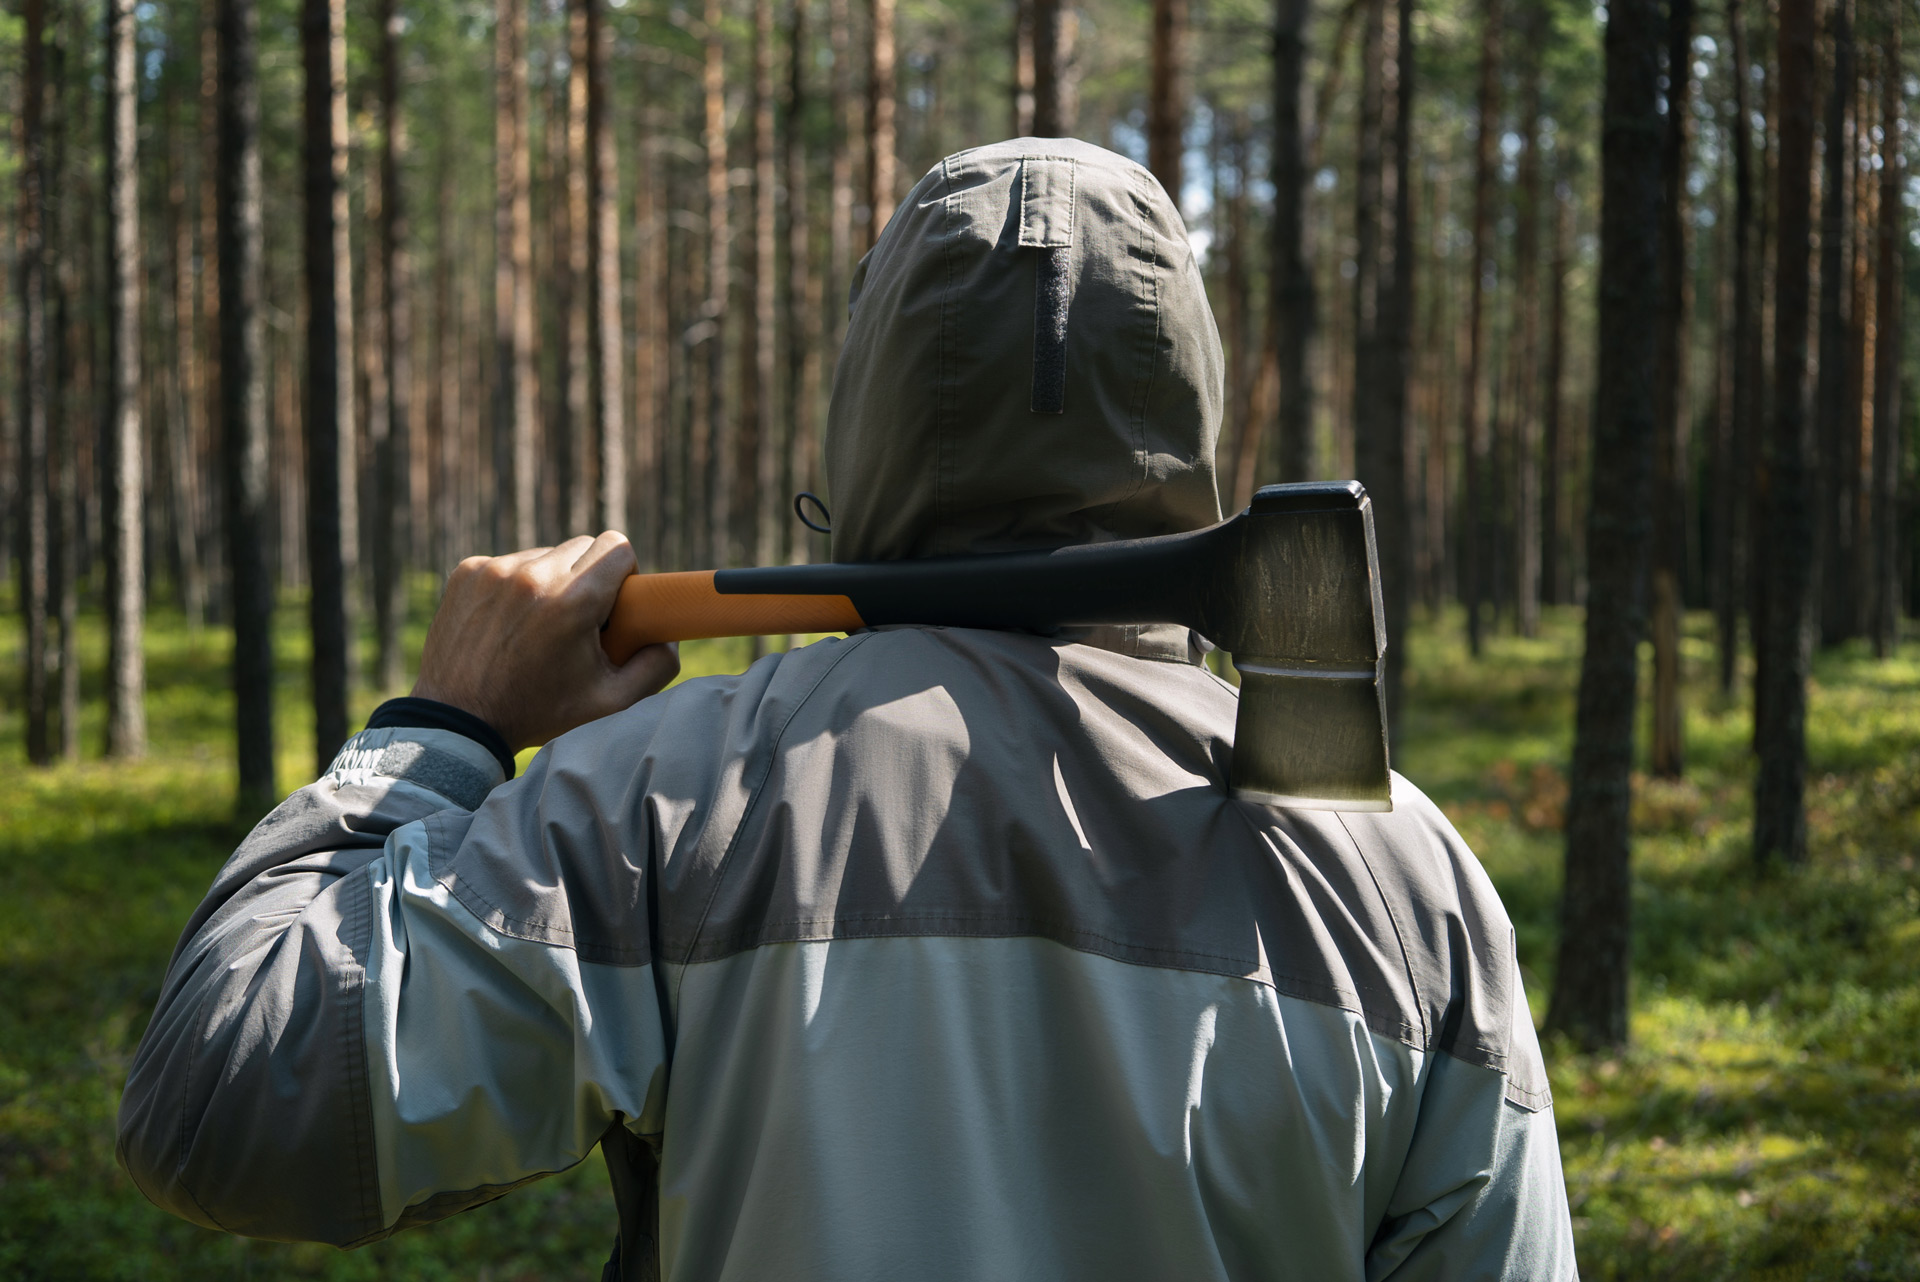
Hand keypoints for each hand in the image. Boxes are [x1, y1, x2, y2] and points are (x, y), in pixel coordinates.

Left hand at [412, 532, 680, 752]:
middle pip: (584, 546)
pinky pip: (510, 563)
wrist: (458, 722)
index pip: (617, 547)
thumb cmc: (536, 713)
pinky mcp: (467, 571)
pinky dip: (516, 585)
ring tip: (539, 627)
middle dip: (590, 576)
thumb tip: (672, 639)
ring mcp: (495, 570)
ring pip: (546, 554)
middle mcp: (534, 575)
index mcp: (573, 602)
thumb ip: (654, 668)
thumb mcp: (609, 702)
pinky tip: (508, 624)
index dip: (625, 573)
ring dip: (553, 580)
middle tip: (581, 619)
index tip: (616, 602)